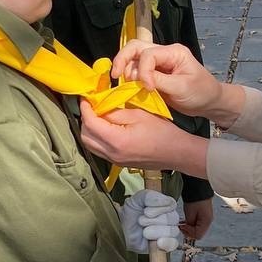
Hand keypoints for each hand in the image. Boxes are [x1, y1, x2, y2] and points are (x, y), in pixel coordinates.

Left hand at [81, 101, 196, 168]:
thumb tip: (100, 108)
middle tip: (91, 106)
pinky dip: (97, 138)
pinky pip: (99, 150)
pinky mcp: (118, 163)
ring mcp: (114, 160)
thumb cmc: (162, 133)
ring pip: (90, 145)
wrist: (177, 153)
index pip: (90, 123)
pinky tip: (105, 128)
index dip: (85, 109)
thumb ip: (116, 112)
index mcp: (116, 140)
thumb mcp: (138, 115)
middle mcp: (112, 153)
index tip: (86, 99)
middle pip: (85, 136)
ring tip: (97, 116)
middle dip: (85, 120)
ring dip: (89, 130)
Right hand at [111, 39, 222, 115]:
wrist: (209, 101)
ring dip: (125, 69)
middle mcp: (163, 53)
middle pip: (135, 47)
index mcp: (173, 52)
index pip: (148, 54)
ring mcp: (157, 62)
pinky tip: (127, 87)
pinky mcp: (153, 73)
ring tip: (124, 85)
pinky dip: (128, 77)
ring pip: (133, 57)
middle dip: (122, 59)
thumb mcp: (181, 87)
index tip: (149, 89)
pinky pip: (136, 70)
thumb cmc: (201, 92)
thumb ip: (159, 81)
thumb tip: (138, 79)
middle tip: (115, 76)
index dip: (143, 71)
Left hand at [121, 189, 180, 252]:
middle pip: (172, 218)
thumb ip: (149, 196)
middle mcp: (170, 218)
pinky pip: (174, 243)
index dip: (158, 209)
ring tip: (144, 232)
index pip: (171, 204)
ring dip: (154, 232)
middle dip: (152, 221)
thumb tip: (166, 200)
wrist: (122, 232)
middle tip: (141, 222)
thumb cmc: (130, 215)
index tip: (145, 211)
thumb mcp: (136, 200)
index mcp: (165, 205)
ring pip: (172, 231)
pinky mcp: (167, 245)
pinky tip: (157, 242)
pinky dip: (166, 243)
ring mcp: (170, 232)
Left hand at [181, 197, 214, 239]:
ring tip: (183, 223)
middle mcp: (208, 222)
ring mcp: (206, 219)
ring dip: (190, 229)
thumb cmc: (194, 200)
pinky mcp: (203, 216)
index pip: (198, 235)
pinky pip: (197, 225)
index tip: (182, 226)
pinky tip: (186, 221)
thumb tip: (187, 230)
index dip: (189, 232)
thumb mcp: (190, 213)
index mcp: (206, 221)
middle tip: (181, 226)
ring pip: (198, 230)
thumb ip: (189, 224)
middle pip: (199, 234)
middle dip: (189, 232)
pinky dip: (191, 225)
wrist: (198, 189)